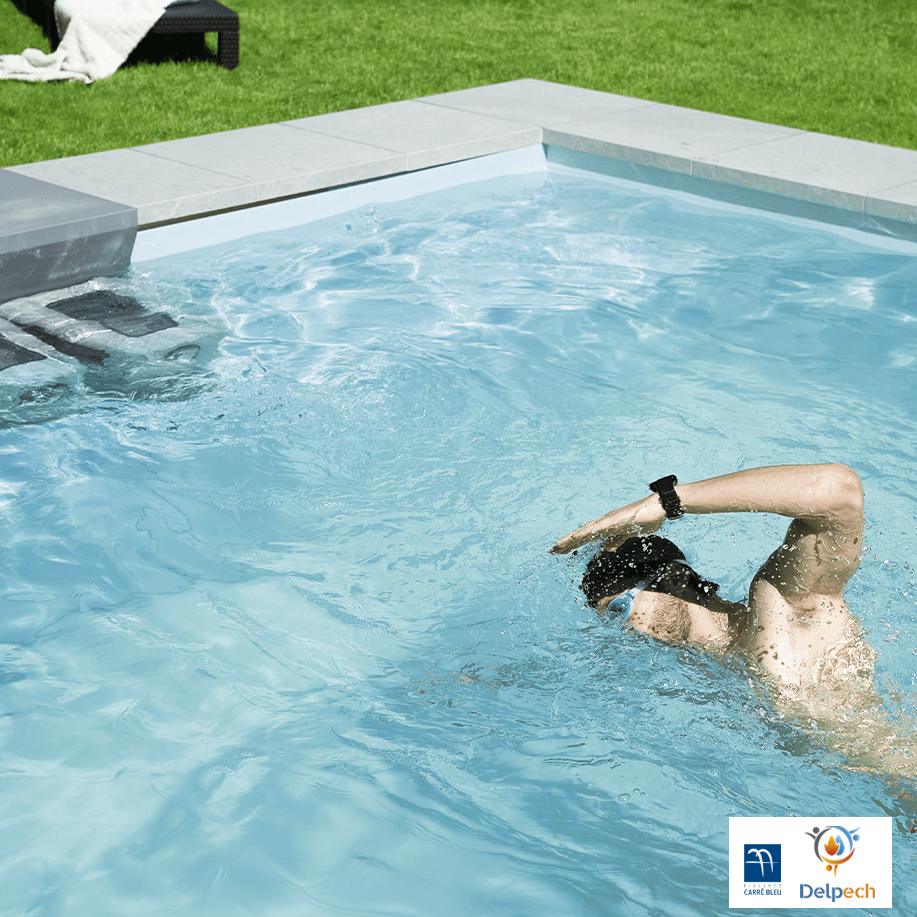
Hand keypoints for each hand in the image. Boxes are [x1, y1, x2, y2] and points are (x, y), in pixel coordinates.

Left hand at [550, 495, 664, 553]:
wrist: (658, 506)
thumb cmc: (646, 518)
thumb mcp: (628, 533)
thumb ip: (617, 539)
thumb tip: (608, 548)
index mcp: (607, 526)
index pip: (586, 536)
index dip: (573, 543)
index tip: (561, 550)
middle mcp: (604, 522)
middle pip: (581, 534)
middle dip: (567, 543)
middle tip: (552, 550)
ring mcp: (607, 521)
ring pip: (584, 531)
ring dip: (570, 539)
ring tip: (557, 546)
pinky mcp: (613, 521)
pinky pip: (596, 529)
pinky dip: (584, 533)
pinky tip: (575, 537)